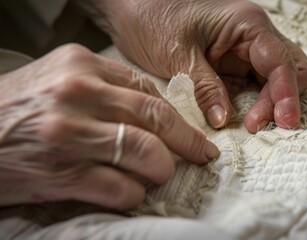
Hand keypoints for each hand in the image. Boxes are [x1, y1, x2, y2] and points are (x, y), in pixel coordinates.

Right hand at [0, 44, 218, 208]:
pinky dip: (134, 194)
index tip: (189, 129)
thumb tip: (152, 115)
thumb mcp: (58, 81)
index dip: (175, 113)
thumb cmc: (15, 109)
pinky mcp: (61, 172)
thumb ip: (103, 89)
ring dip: (163, 168)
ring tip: (162, 174)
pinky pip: (119, 187)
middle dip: (187, 140)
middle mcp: (77, 93)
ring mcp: (69, 133)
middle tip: (201, 154)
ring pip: (145, 150)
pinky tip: (131, 193)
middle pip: (155, 116)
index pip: (147, 88)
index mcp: (80, 65)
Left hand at [76, 0, 306, 131]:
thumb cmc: (151, 16)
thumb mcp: (178, 54)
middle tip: (258, 125)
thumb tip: (225, 121)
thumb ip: (205, 88)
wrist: (129, 8)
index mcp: (247, 24)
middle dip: (280, 99)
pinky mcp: (228, 66)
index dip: (287, 94)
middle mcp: (251, 37)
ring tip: (249, 126)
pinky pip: (250, 87)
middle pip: (289, 70)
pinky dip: (250, 104)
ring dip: (267, 104)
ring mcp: (241, 52)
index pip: (282, 62)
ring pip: (273, 80)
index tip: (283, 122)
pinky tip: (238, 118)